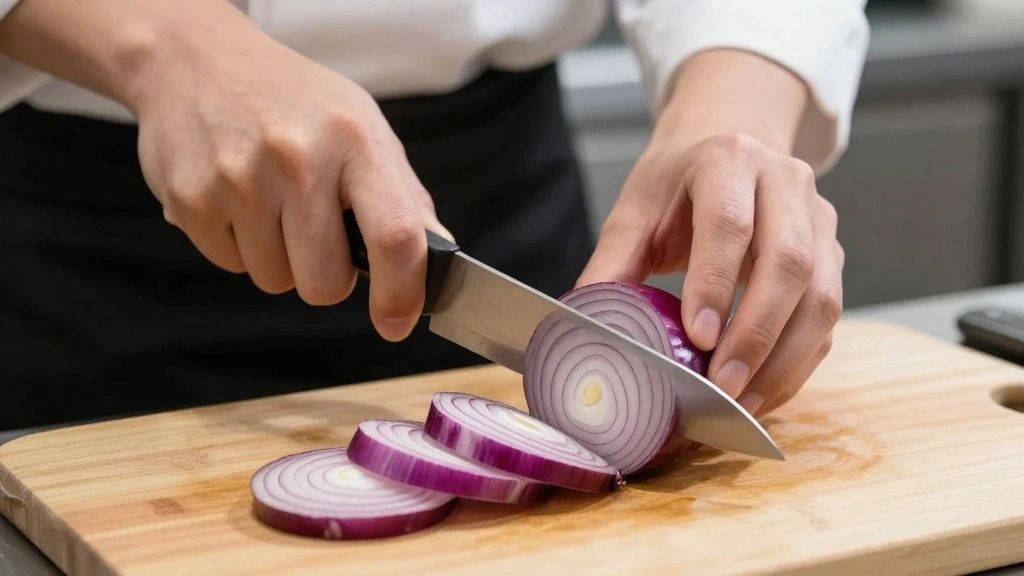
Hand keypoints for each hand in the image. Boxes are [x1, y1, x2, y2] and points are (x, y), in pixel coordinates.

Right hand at [129, 19, 450, 341]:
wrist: (197, 61)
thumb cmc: (293, 101)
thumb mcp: (362, 128)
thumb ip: (405, 197)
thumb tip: (442, 257)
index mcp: (355, 140)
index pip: (396, 236)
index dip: (402, 292)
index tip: (397, 322)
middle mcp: (298, 159)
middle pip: (325, 283)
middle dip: (326, 275)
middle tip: (316, 232)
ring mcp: (239, 180)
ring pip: (275, 281)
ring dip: (279, 258)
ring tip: (270, 202)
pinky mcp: (191, 200)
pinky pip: (231, 266)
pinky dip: (238, 246)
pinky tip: (236, 198)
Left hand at [578, 132, 843, 417]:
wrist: (723, 151)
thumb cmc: (675, 188)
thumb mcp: (635, 213)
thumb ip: (611, 264)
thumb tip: (583, 325)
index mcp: (728, 160)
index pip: (730, 223)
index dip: (715, 282)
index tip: (698, 338)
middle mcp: (785, 182)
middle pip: (789, 262)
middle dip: (757, 334)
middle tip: (722, 386)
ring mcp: (819, 219)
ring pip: (822, 296)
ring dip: (785, 359)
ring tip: (742, 402)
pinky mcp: (833, 255)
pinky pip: (829, 318)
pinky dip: (798, 363)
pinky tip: (764, 392)